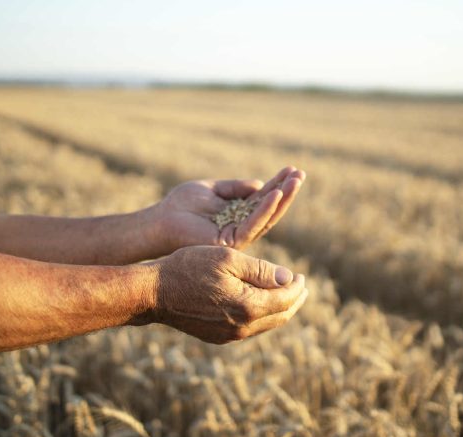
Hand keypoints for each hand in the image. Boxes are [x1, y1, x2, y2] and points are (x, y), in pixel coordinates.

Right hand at [137, 246, 307, 343]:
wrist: (154, 293)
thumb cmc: (189, 267)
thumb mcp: (228, 259)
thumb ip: (261, 270)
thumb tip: (289, 279)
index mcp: (248, 307)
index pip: (286, 299)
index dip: (297, 287)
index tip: (302, 275)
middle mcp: (242, 327)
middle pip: (280, 316)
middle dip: (294, 300)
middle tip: (301, 287)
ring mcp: (229, 336)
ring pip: (266, 325)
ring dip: (280, 309)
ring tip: (286, 294)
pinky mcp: (218, 337)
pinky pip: (250, 329)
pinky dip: (262, 315)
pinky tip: (260, 303)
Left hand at [157, 166, 305, 250]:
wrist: (160, 220)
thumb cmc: (182, 205)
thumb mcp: (213, 189)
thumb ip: (235, 187)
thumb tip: (260, 184)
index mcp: (238, 214)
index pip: (263, 199)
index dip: (278, 184)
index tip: (292, 169)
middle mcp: (241, 227)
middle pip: (270, 209)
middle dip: (286, 192)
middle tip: (301, 174)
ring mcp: (237, 236)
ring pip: (266, 218)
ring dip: (282, 199)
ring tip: (295, 181)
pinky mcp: (230, 242)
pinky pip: (252, 224)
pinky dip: (264, 210)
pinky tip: (275, 194)